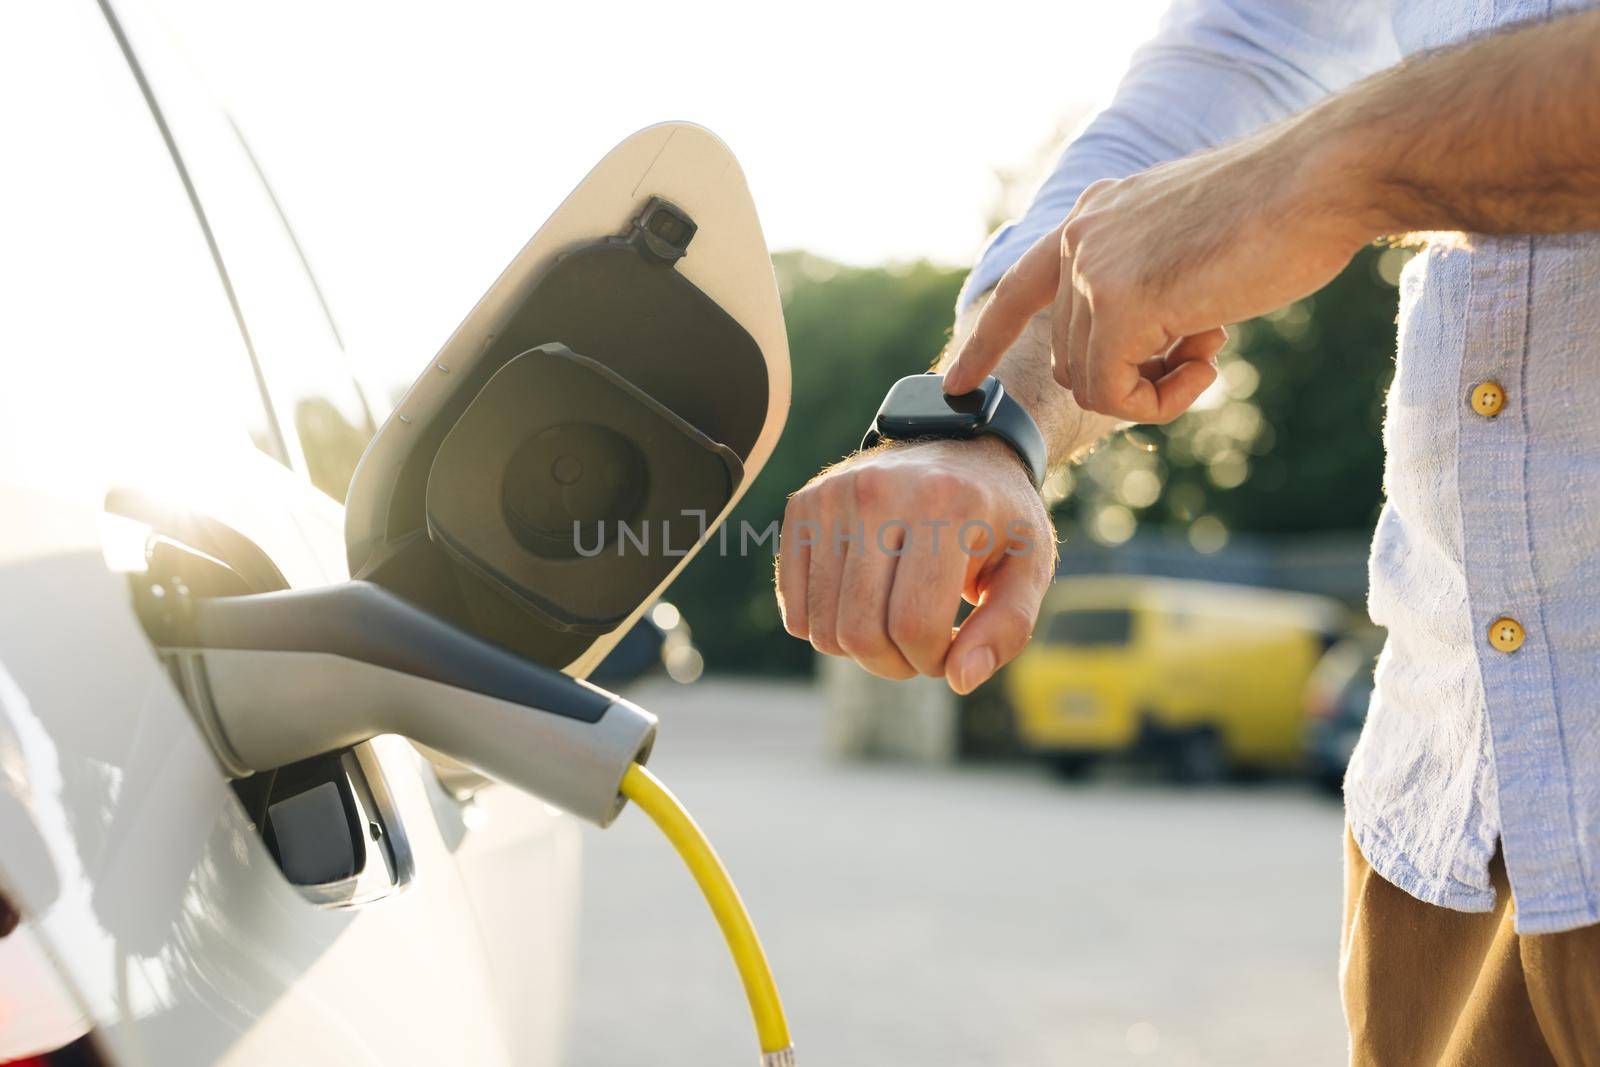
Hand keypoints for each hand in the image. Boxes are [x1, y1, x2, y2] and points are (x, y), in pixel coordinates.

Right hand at [776, 437, 1051, 694]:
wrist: (961, 449)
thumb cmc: (999, 518)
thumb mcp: (1030, 567)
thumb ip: (1006, 629)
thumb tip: (959, 680)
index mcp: (944, 504)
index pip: (914, 624)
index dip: (935, 660)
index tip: (954, 648)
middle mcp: (879, 493)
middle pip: (860, 631)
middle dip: (894, 663)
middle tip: (922, 647)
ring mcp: (832, 497)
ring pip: (821, 628)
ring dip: (860, 651)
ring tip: (894, 625)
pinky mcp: (803, 507)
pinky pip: (795, 609)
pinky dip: (826, 628)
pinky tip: (862, 607)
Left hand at [944, 127, 1369, 422]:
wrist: (1324, 177)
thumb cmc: (1283, 212)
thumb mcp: (1189, 243)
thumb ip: (1146, 283)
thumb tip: (1130, 350)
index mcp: (1095, 216)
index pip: (1021, 287)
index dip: (988, 341)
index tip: (957, 384)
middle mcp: (1081, 237)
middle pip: (1075, 358)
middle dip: (1137, 373)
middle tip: (1202, 345)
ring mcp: (1093, 269)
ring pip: (1095, 383)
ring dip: (1158, 386)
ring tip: (1213, 337)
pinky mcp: (1118, 305)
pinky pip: (1116, 396)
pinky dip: (1163, 400)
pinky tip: (1209, 359)